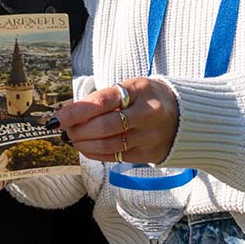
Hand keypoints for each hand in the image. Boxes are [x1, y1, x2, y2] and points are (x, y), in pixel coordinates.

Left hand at [54, 77, 179, 164]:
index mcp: (139, 90)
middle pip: (103, 126)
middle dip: (77, 130)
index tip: (57, 118)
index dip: (76, 111)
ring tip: (73, 138)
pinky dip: (96, 153)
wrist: (187, 116)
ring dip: (84, 143)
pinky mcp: (149, 154)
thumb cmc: (149, 97)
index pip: (101, 101)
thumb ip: (103, 98)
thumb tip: (70, 110)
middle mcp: (146, 114)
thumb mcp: (131, 87)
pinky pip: (116, 157)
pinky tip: (86, 147)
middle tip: (64, 129)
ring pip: (108, 145)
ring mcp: (149, 136)